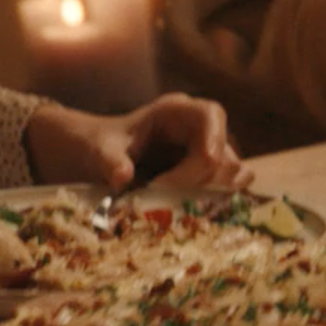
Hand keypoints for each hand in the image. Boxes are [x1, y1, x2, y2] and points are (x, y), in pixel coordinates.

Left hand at [23, 94, 251, 191]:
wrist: (98, 158)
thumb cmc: (101, 145)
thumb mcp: (101, 150)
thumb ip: (110, 161)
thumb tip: (122, 177)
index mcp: (176, 111)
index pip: (210, 115)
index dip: (212, 139)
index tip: (192, 169)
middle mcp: (197, 129)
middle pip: (223, 151)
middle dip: (202, 178)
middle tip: (164, 195)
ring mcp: (205, 153)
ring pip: (228, 174)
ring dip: (208, 193)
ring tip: (175, 206)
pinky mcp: (205, 177)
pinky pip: (223, 189)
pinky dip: (212, 203)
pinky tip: (190, 215)